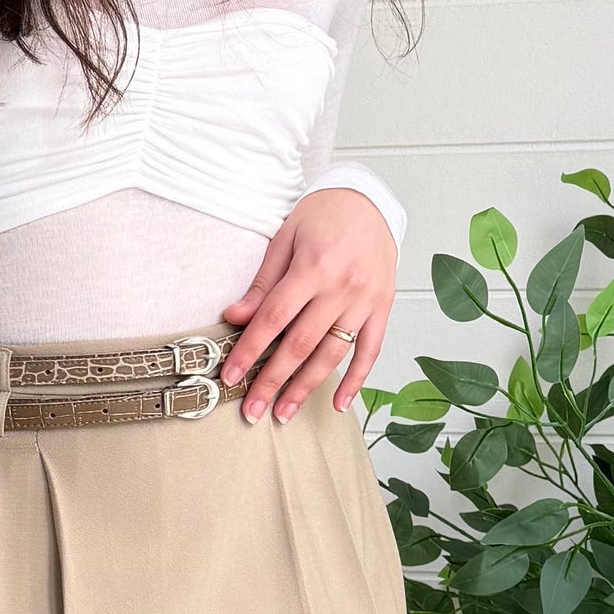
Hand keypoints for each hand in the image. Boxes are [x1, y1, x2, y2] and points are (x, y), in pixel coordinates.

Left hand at [218, 189, 397, 421]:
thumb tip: (235, 317)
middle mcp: (342, 287)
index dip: (249, 350)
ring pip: (333, 354)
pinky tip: (337, 403)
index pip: (273, 318)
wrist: (369, 200)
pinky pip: (370, 351)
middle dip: (272, 381)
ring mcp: (366, 300)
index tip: (231, 376)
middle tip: (252, 411)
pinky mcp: (383, 307)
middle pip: (300, 344)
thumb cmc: (323, 216)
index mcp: (314, 266)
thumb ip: (263, 283)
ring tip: (283, 412)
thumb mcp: (284, 238)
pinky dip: (356, 380)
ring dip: (306, 387)